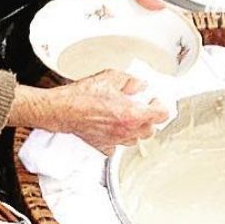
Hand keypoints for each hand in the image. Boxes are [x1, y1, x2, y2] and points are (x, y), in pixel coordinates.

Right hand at [8, 71, 170, 152]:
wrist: (62, 109)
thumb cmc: (82, 95)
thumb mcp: (110, 77)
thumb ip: (130, 81)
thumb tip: (140, 85)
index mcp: (132, 113)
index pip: (161, 115)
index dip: (161, 106)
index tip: (156, 101)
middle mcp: (126, 130)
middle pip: (150, 130)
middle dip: (149, 119)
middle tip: (142, 107)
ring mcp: (115, 140)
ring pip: (135, 139)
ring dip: (135, 129)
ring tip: (127, 117)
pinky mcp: (103, 146)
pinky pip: (117, 145)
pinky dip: (118, 137)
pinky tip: (112, 127)